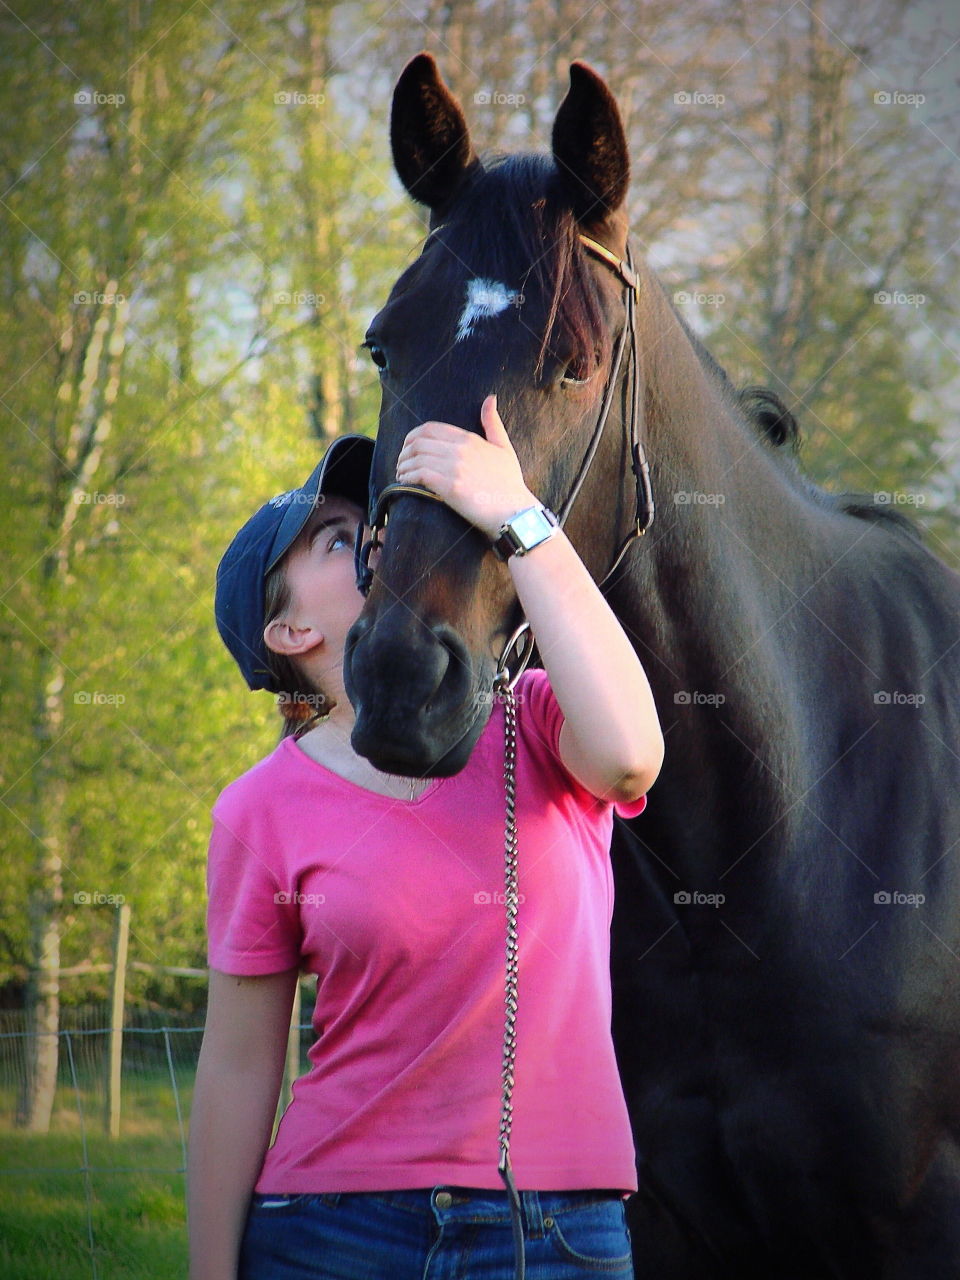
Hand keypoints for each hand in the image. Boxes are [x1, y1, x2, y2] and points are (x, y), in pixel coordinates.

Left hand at [395, 395, 535, 538]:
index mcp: (469, 439)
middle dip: (404, 452)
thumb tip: (490, 398)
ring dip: (403, 466)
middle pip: (418, 441)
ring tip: (401, 475)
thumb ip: (493, 423)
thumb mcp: (504, 447)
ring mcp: (455, 467)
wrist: (516, 511)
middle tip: (402, 464)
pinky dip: (408, 477)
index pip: (430, 428)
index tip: (408, 449)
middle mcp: (460, 449)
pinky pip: (419, 474)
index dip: (412, 437)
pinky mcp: (451, 486)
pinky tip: (406, 484)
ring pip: (416, 457)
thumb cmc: (510, 483)